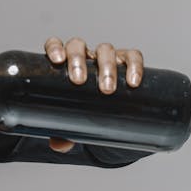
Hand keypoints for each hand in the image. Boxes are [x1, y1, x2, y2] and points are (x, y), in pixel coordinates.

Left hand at [43, 36, 144, 151]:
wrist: (109, 109)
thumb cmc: (83, 108)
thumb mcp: (71, 120)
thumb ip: (61, 131)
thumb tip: (59, 145)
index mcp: (65, 63)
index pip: (56, 45)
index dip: (55, 48)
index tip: (57, 60)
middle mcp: (84, 56)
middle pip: (79, 45)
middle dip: (78, 60)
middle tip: (79, 81)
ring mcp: (106, 57)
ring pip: (105, 50)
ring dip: (106, 66)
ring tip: (107, 88)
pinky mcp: (128, 62)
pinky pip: (132, 56)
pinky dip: (134, 66)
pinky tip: (133, 82)